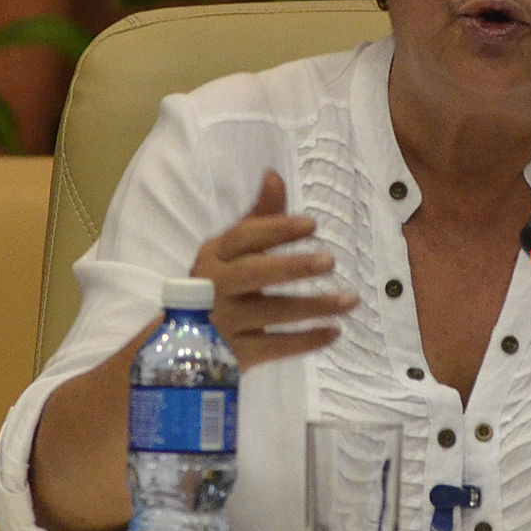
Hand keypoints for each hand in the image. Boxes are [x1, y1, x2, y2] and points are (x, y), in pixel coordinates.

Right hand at [191, 170, 358, 369]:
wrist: (179, 346)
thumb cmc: (216, 286)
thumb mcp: (230, 251)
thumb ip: (258, 218)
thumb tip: (274, 175)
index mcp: (214, 256)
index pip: (243, 237)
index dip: (277, 229)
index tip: (312, 225)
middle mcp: (215, 287)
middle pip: (254, 274)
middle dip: (293, 266)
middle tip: (330, 261)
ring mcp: (223, 322)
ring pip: (271, 312)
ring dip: (313, 306)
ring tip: (350, 300)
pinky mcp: (233, 354)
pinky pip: (274, 348)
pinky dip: (306, 341)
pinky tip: (335, 332)